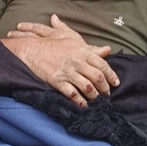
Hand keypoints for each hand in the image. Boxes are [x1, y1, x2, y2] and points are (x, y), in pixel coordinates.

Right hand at [4, 14, 119, 106]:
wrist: (30, 49)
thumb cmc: (52, 43)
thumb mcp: (72, 40)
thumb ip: (91, 46)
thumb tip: (107, 49)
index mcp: (82, 51)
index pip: (102, 64)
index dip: (111, 75)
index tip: (116, 83)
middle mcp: (77, 61)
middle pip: (97, 77)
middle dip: (104, 88)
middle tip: (107, 95)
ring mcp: (67, 72)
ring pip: (87, 87)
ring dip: (94, 96)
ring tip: (97, 101)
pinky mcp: (57, 81)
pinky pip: (73, 94)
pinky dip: (80, 101)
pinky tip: (83, 105)